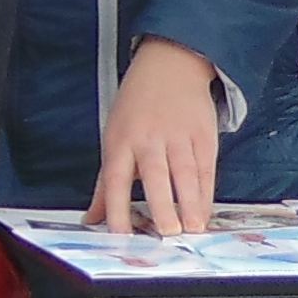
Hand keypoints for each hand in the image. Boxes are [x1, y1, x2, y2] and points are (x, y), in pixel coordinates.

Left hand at [87, 38, 227, 237]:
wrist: (170, 63)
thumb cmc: (137, 105)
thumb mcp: (114, 136)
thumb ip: (105, 183)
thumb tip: (92, 219)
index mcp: (120, 140)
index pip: (115, 178)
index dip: (116, 208)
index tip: (121, 234)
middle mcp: (148, 137)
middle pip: (155, 173)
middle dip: (162, 203)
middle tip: (168, 231)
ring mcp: (178, 134)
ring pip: (185, 171)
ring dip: (190, 201)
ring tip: (193, 227)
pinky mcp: (203, 133)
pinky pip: (206, 167)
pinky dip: (206, 192)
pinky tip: (204, 212)